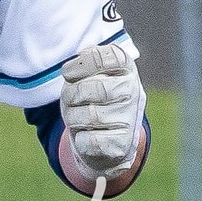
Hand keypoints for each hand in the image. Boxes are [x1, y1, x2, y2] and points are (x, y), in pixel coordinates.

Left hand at [59, 44, 144, 179]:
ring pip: (90, 116)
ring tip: (79, 116)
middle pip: (97, 88)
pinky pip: (90, 140)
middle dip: (73, 94)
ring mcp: (130, 120)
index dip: (82, 64)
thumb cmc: (90, 97)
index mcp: (125, 68)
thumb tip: (86, 55)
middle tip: (71, 98)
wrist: (105, 138)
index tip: (68, 73)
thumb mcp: (86, 73)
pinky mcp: (122, 146)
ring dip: (73, 117)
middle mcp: (133, 92)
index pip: (108, 56)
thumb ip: (87, 60)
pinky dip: (80, 139)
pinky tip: (87, 135)